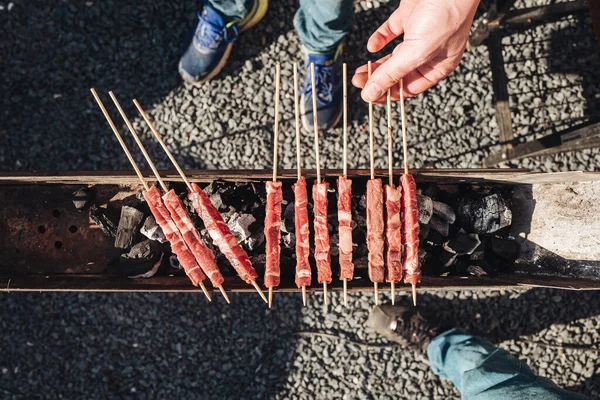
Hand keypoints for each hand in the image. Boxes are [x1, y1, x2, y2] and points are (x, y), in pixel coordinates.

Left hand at [352, 0, 479, 102]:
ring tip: (359, 72)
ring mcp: (419, 34)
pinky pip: (391, 32)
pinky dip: (380, 39)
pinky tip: (372, 46)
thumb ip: (392, 73)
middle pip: (399, 73)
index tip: (369, 97)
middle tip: (359, 82)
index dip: (388, 94)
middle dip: (378, 79)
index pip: (409, 88)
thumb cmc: (446, 14)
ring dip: (375, 65)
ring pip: (393, 56)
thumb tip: (372, 94)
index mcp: (438, 66)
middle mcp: (429, 52)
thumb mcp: (417, 52)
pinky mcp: (409, 17)